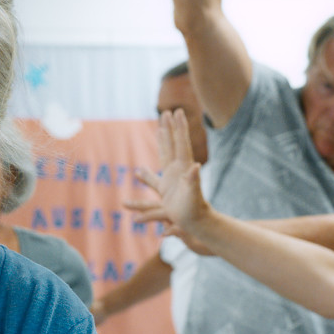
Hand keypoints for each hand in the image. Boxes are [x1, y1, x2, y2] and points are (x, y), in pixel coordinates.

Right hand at [123, 111, 209, 238]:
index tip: (176, 111)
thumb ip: (193, 180)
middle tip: (166, 112)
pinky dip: (145, 175)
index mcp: (184, 167)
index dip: (178, 127)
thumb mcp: (194, 194)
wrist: (196, 222)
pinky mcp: (165, 191)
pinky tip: (137, 172)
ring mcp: (171, 179)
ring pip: (163, 155)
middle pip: (172, 144)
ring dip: (161, 141)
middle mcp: (178, 170)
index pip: (181, 142)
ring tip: (158, 129)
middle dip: (169, 128)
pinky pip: (152, 180)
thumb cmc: (195, 209)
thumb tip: (196, 166)